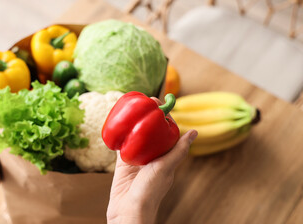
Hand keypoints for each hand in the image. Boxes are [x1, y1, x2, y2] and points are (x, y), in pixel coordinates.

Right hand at [107, 98, 197, 223]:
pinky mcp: (123, 163)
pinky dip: (121, 134)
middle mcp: (152, 157)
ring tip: (133, 107)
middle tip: (145, 102)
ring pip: (136, 136)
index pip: (167, 133)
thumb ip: (178, 151)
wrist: (128, 211)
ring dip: (135, 123)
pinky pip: (122, 145)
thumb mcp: (166, 168)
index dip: (164, 118)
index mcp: (165, 158)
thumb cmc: (150, 192)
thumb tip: (195, 132)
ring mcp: (137, 159)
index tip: (160, 104)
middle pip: (151, 132)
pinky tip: (119, 123)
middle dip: (149, 116)